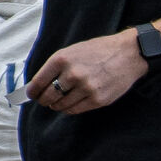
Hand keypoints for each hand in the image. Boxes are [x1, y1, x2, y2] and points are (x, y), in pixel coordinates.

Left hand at [25, 32, 152, 115]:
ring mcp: (86, 88)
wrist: (129, 54)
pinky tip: (70, 104)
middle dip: (43, 100)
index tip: (31, 95)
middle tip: (44, 101)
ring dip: (56, 105)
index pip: (38, 82)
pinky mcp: (98, 99)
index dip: (32, 92)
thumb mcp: (73, 51)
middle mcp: (72, 74)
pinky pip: (75, 110)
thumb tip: (40, 84)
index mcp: (62, 59)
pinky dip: (69, 109)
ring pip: (61, 105)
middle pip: (48, 96)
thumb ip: (57, 66)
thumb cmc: (99, 51)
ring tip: (58, 102)